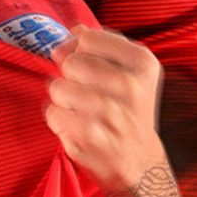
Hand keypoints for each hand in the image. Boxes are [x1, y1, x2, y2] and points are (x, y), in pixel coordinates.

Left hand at [46, 27, 170, 192]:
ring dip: (62, 99)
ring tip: (82, 111)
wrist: (141, 162)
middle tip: (86, 93)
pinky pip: (53, 113)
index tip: (87, 65)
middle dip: (69, 76)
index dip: (76, 49)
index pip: (86, 37)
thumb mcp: (125, 70)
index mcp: (142, 62)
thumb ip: (96, 45)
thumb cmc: (125, 108)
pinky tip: (77, 127)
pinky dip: (58, 120)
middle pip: (70, 62)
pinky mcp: (95, 137)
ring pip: (58, 87)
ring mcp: (114, 113)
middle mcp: (132, 86)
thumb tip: (71, 34)